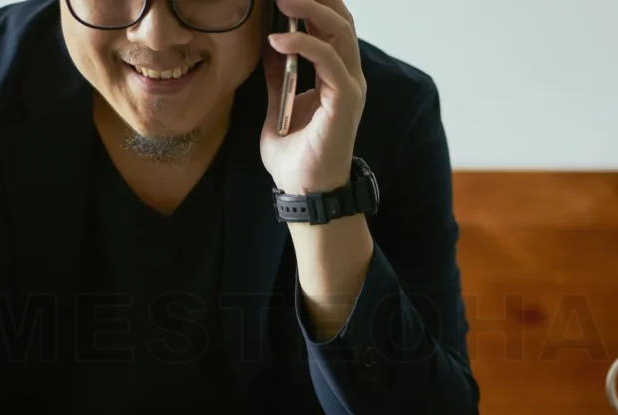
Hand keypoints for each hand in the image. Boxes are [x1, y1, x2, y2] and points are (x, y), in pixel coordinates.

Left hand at [261, 0, 365, 196]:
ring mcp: (350, 87)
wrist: (305, 192)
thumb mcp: (277, 107)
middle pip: (341, 19)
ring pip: (339, 31)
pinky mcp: (345, 101)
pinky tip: (277, 40)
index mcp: (336, 75)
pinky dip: (304, 46)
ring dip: (310, 10)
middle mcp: (349, 76)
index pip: (332, 25)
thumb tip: (268, 43)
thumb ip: (278, 75)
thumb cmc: (295, 158)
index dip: (314, 3)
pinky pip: (329, 61)